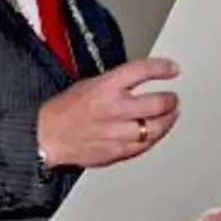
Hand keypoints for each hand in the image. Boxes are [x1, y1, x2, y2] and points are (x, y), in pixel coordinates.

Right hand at [37, 58, 179, 168]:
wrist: (47, 136)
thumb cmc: (65, 111)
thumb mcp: (90, 84)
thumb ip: (117, 83)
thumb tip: (141, 79)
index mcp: (105, 87)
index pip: (142, 71)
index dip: (162, 69)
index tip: (173, 69)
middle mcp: (114, 109)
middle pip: (158, 103)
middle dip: (171, 100)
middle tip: (173, 98)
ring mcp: (118, 132)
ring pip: (157, 127)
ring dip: (168, 120)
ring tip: (169, 114)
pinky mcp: (118, 151)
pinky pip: (146, 144)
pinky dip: (154, 137)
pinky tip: (155, 131)